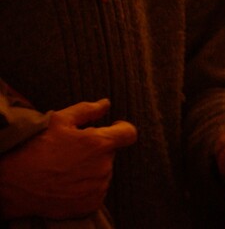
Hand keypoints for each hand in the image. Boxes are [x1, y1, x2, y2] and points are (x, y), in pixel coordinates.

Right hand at [0, 99, 136, 219]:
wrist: (11, 182)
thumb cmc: (33, 148)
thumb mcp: (58, 120)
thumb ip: (88, 110)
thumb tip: (106, 103)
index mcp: (100, 144)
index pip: (129, 134)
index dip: (121, 129)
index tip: (112, 129)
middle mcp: (103, 167)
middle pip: (110, 154)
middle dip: (97, 151)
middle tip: (72, 152)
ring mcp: (97, 188)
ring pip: (102, 173)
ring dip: (91, 170)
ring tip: (65, 169)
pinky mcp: (89, 205)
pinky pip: (95, 192)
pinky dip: (85, 188)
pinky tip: (66, 184)